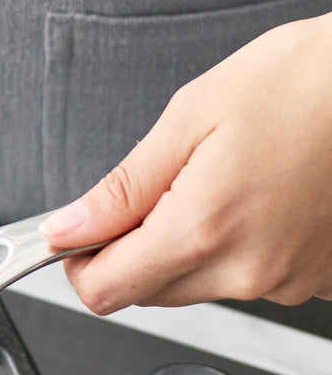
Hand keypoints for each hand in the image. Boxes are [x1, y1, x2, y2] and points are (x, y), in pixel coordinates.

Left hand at [38, 13, 331, 312]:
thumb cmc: (300, 83)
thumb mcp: (188, 119)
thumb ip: (122, 188)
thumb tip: (68, 228)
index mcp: (203, 230)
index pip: (106, 290)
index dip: (78, 261)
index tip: (76, 231)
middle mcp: (249, 271)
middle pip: (148, 291)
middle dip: (131, 248)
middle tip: (155, 186)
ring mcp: (290, 282)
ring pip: (198, 284)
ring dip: (187, 245)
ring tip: (218, 177)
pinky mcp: (319, 279)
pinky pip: (250, 276)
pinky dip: (237, 246)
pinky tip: (255, 195)